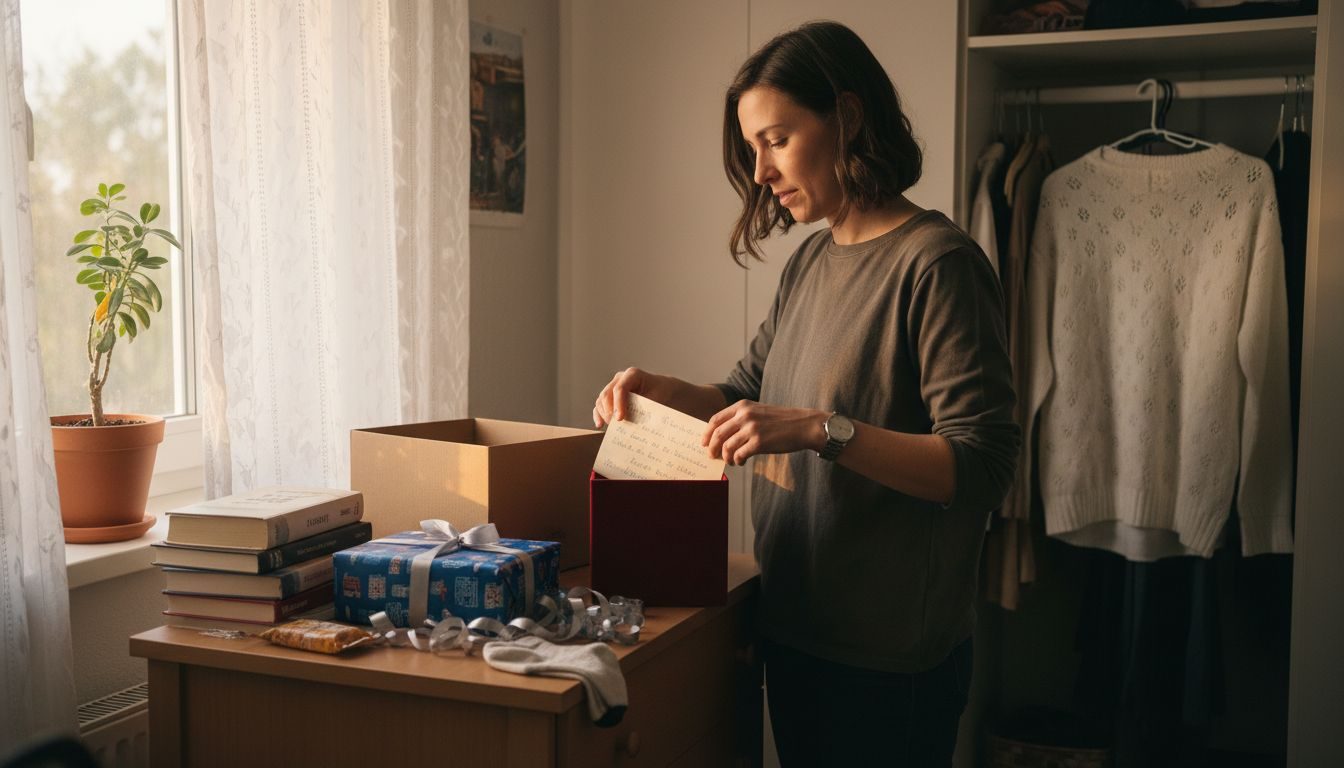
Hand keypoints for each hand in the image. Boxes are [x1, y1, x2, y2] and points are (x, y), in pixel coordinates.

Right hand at [593, 367, 663, 427]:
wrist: (662, 389)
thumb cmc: (660, 392)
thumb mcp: (656, 398)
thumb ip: (643, 408)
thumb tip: (633, 422)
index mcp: (632, 374)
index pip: (620, 388)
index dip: (618, 404)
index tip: (620, 418)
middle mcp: (620, 378)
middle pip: (607, 394)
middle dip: (609, 411)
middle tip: (616, 425)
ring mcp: (613, 386)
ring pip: (601, 400)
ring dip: (604, 414)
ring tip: (612, 427)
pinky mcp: (610, 396)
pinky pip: (600, 405)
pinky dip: (599, 414)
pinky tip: (600, 425)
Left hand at [703, 401, 827, 465]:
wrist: (804, 425)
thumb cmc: (781, 421)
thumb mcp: (758, 411)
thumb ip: (741, 419)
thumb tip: (722, 436)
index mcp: (742, 405)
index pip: (716, 419)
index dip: (707, 433)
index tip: (704, 443)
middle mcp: (745, 415)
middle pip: (718, 434)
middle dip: (712, 448)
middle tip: (712, 456)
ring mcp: (752, 428)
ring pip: (727, 447)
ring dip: (726, 457)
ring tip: (731, 461)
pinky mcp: (759, 442)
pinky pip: (740, 455)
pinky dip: (738, 461)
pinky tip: (741, 462)